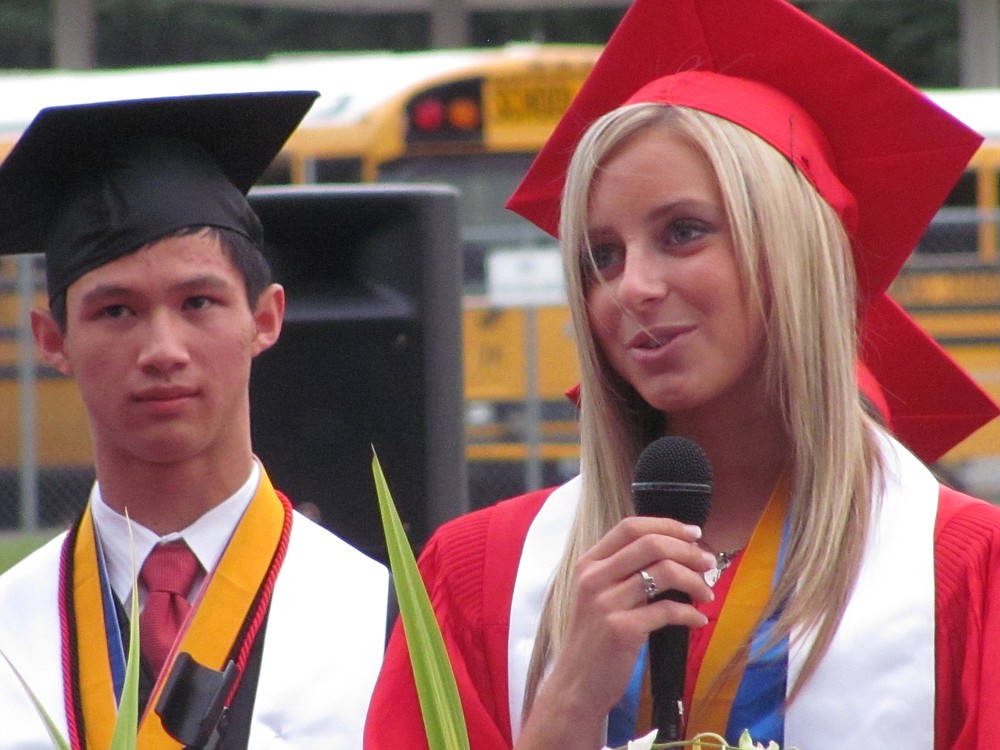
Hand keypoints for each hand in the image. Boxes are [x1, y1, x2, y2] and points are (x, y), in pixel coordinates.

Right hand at [517, 517, 715, 749]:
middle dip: (688, 550)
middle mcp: (594, 578)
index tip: (694, 533)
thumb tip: (674, 552)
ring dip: (694, 581)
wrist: (576, 684)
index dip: (667, 525)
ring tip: (706, 593)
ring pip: (663, 573)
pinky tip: (698, 619)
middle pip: (651, 544)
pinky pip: (667, 610)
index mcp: (589, 564)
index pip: (630, 527)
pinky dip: (690, 613)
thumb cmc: (594, 638)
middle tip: (708, 563)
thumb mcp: (598, 595)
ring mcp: (606, 603)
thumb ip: (623, 571)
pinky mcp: (622, 629)